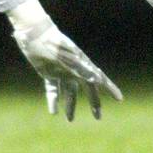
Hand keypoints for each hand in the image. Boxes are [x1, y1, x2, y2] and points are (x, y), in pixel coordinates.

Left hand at [10, 3, 123, 120]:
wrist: (33, 32)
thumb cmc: (52, 43)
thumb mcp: (67, 57)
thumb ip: (81, 68)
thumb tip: (97, 80)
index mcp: (81, 63)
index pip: (99, 78)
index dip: (110, 88)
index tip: (119, 99)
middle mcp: (73, 68)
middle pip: (87, 87)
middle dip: (93, 102)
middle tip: (98, 117)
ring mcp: (61, 70)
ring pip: (69, 91)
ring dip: (70, 105)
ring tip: (70, 120)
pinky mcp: (48, 72)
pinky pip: (53, 89)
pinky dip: (53, 100)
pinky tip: (53, 112)